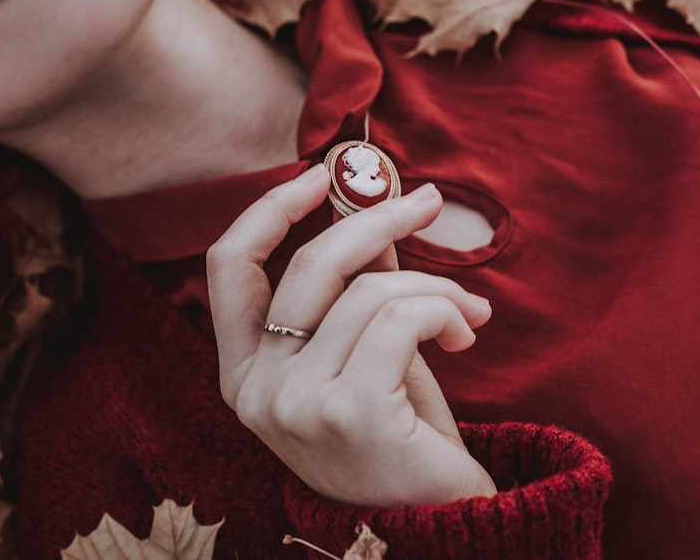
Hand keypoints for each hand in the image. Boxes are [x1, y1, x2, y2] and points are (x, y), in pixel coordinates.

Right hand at [206, 165, 497, 506]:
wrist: (434, 523)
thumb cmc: (400, 437)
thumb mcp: (369, 354)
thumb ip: (360, 291)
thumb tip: (373, 213)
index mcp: (244, 374)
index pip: (229, 268)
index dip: (270, 211)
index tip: (321, 176)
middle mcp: (256, 391)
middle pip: (310, 265)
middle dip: (378, 219)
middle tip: (428, 201)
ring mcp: (296, 405)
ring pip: (372, 291)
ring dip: (436, 287)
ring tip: (470, 314)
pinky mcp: (349, 412)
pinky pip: (404, 318)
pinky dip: (447, 309)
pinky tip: (468, 332)